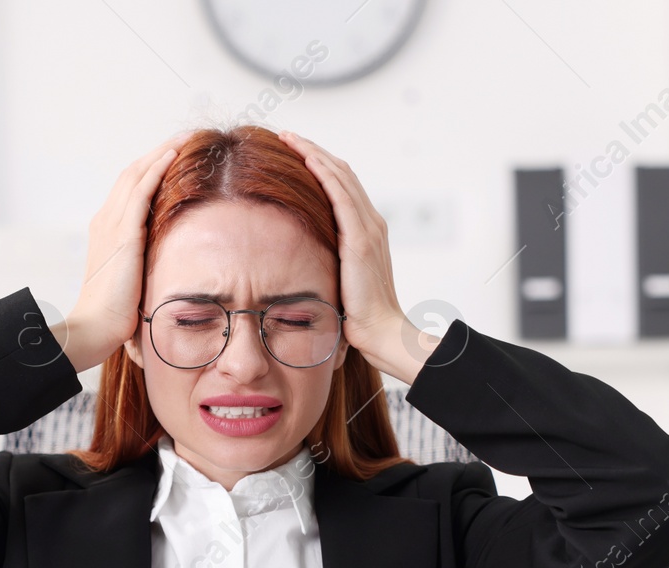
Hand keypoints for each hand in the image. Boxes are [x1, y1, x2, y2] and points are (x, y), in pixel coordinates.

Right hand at [59, 133, 191, 372]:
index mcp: (107, 229)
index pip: (131, 188)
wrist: (95, 326)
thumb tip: (167, 262)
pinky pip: (141, 190)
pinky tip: (173, 156)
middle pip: (133, 173)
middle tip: (186, 137)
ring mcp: (111, 224)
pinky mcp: (123, 233)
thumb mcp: (133, 279)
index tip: (176, 156)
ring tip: (186, 138)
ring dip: (162, 152)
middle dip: (159, 152)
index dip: (152, 168)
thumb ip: (145, 262)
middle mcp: (106, 219)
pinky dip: (156, 169)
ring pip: (137, 174)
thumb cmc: (114, 313)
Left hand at [278, 131, 438, 384]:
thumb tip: (304, 258)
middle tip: (287, 136)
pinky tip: (307, 158)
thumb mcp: (341, 279)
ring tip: (290, 138)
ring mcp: (368, 228)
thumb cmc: (359, 314)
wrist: (381, 330)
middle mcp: (371, 222)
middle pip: (341, 173)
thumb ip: (330, 261)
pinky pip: (341, 196)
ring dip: (314, 153)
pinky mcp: (361, 239)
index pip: (342, 186)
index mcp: (367, 230)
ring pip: (340, 176)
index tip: (295, 152)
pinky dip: (324, 173)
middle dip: (313, 151)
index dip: (320, 165)